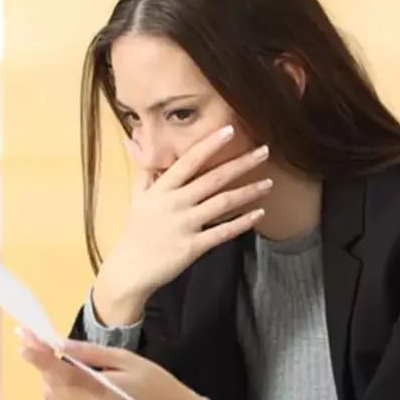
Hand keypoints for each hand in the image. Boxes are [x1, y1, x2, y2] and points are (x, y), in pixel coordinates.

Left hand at [18, 328, 206, 399]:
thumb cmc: (155, 383)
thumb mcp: (126, 360)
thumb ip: (91, 354)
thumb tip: (60, 344)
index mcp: (100, 394)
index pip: (60, 373)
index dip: (39, 357)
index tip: (24, 339)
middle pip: (52, 385)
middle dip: (40, 362)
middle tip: (32, 339)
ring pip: (54, 397)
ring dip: (46, 375)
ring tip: (43, 352)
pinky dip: (57, 388)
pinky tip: (61, 373)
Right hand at [94, 125, 270, 321]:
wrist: (130, 269)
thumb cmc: (136, 232)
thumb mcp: (137, 198)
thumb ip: (145, 172)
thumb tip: (134, 141)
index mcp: (161, 190)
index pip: (188, 161)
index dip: (209, 145)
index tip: (229, 130)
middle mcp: (174, 204)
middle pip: (212, 179)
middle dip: (240, 163)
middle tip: (264, 151)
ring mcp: (184, 225)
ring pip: (222, 204)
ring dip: (248, 192)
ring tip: (268, 183)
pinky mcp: (192, 247)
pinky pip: (222, 232)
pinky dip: (242, 223)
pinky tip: (259, 213)